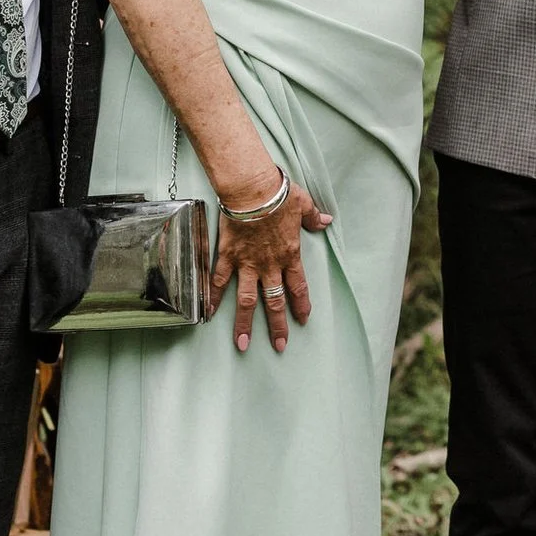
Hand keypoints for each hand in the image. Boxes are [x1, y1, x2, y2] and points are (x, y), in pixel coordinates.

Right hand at [209, 170, 334, 353]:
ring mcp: (247, 263)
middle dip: (278, 326)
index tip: (303, 320)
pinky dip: (213, 298)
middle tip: (280, 346)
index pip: (298, 287)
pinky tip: (208, 314)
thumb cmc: (279, 194)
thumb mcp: (303, 204)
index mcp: (290, 254)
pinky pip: (218, 281)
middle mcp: (269, 265)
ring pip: (246, 300)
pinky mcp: (227, 256)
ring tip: (242, 345)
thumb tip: (327, 220)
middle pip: (275, 301)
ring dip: (244, 323)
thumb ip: (313, 217)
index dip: (301, 305)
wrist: (252, 189)